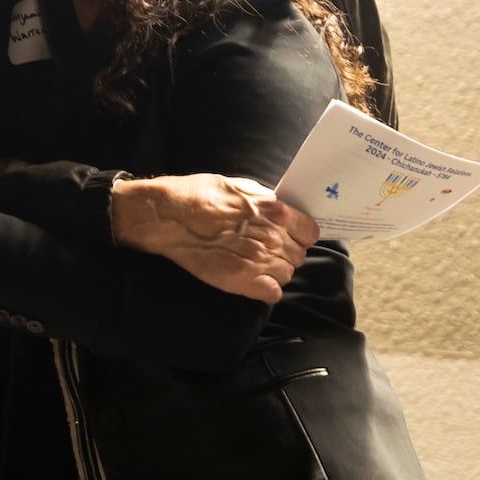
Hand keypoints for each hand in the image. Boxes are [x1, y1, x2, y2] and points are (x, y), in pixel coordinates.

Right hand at [109, 174, 315, 303]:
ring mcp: (259, 260)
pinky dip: (266, 289)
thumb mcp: (240, 187)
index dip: (300, 236)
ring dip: (274, 271)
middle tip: (265, 251)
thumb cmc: (199, 195)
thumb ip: (265, 201)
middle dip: (285, 254)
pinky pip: (272, 293)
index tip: (289, 237)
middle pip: (298, 255)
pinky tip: (253, 281)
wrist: (170, 215)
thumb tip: (279, 210)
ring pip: (286, 274)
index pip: (310, 232)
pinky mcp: (242, 280)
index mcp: (275, 211)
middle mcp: (272, 237)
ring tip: (255, 265)